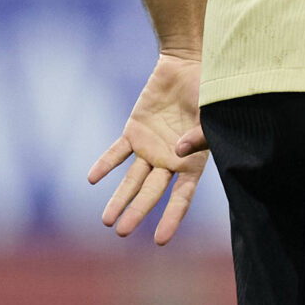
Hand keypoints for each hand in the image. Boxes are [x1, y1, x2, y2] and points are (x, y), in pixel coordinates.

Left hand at [87, 52, 209, 245]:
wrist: (190, 63)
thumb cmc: (208, 91)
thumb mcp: (211, 115)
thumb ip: (199, 135)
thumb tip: (178, 152)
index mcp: (192, 161)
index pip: (182, 197)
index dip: (171, 218)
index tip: (159, 240)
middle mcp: (169, 160)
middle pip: (151, 192)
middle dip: (137, 212)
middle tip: (121, 231)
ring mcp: (150, 147)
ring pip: (132, 179)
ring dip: (119, 198)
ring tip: (106, 220)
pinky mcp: (134, 131)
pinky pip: (117, 152)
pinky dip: (105, 164)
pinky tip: (92, 179)